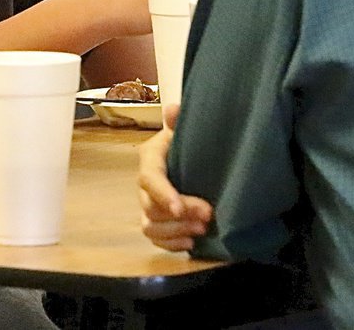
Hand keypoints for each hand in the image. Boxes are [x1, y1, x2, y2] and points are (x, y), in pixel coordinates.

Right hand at [139, 104, 213, 251]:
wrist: (194, 157)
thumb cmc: (190, 142)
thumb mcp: (187, 129)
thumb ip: (179, 121)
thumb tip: (173, 109)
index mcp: (151, 159)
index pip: (149, 178)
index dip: (162, 194)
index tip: (179, 207)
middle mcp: (145, 184)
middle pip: (150, 206)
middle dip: (179, 215)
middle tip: (209, 215)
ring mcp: (148, 205)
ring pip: (150, 226)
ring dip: (175, 231)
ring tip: (202, 230)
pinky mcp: (157, 222)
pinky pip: (155, 239)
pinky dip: (171, 244)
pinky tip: (191, 242)